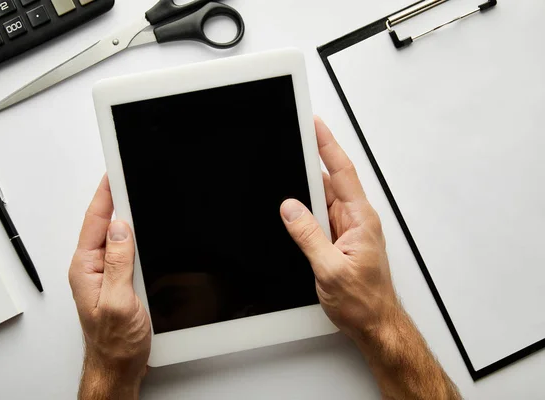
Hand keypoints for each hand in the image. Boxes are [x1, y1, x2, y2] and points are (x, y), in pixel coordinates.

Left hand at [69, 175, 150, 398]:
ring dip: (126, 218)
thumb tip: (122, 227)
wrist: (118, 366)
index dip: (106, 195)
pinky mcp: (118, 280)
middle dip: (116, 199)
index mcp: (86, 268)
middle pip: (105, 224)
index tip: (114, 173)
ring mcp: (104, 274)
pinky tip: (142, 231)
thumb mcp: (118, 301)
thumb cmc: (114, 342)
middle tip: (127, 176)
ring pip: (117, 236)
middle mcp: (92, 268)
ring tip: (135, 195)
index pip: (95, 222)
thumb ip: (118, 262)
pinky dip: (134, 237)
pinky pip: (125, 251)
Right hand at [280, 117, 398, 340]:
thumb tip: (291, 208)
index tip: (315, 125)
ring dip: (305, 196)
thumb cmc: (365, 302)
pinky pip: (320, 218)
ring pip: (322, 201)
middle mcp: (356, 220)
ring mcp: (348, 230)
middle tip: (289, 150)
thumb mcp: (330, 269)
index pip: (342, 173)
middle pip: (330, 182)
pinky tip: (293, 216)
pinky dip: (306, 214)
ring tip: (285, 190)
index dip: (328, 146)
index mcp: (361, 220)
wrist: (376, 325)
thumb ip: (309, 236)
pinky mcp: (340, 241)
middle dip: (309, 166)